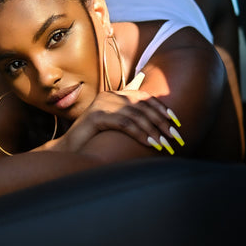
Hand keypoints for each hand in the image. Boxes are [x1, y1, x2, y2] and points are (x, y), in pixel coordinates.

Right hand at [57, 73, 183, 154]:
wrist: (69, 149)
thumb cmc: (94, 139)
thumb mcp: (115, 124)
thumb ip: (130, 116)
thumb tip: (154, 116)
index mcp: (115, 95)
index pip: (144, 97)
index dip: (161, 108)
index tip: (176, 122)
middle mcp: (109, 96)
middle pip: (143, 106)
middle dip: (161, 122)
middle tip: (175, 137)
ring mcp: (102, 105)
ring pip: (136, 115)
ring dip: (153, 131)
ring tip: (165, 144)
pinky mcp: (96, 116)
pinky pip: (125, 124)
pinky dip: (140, 134)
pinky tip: (150, 144)